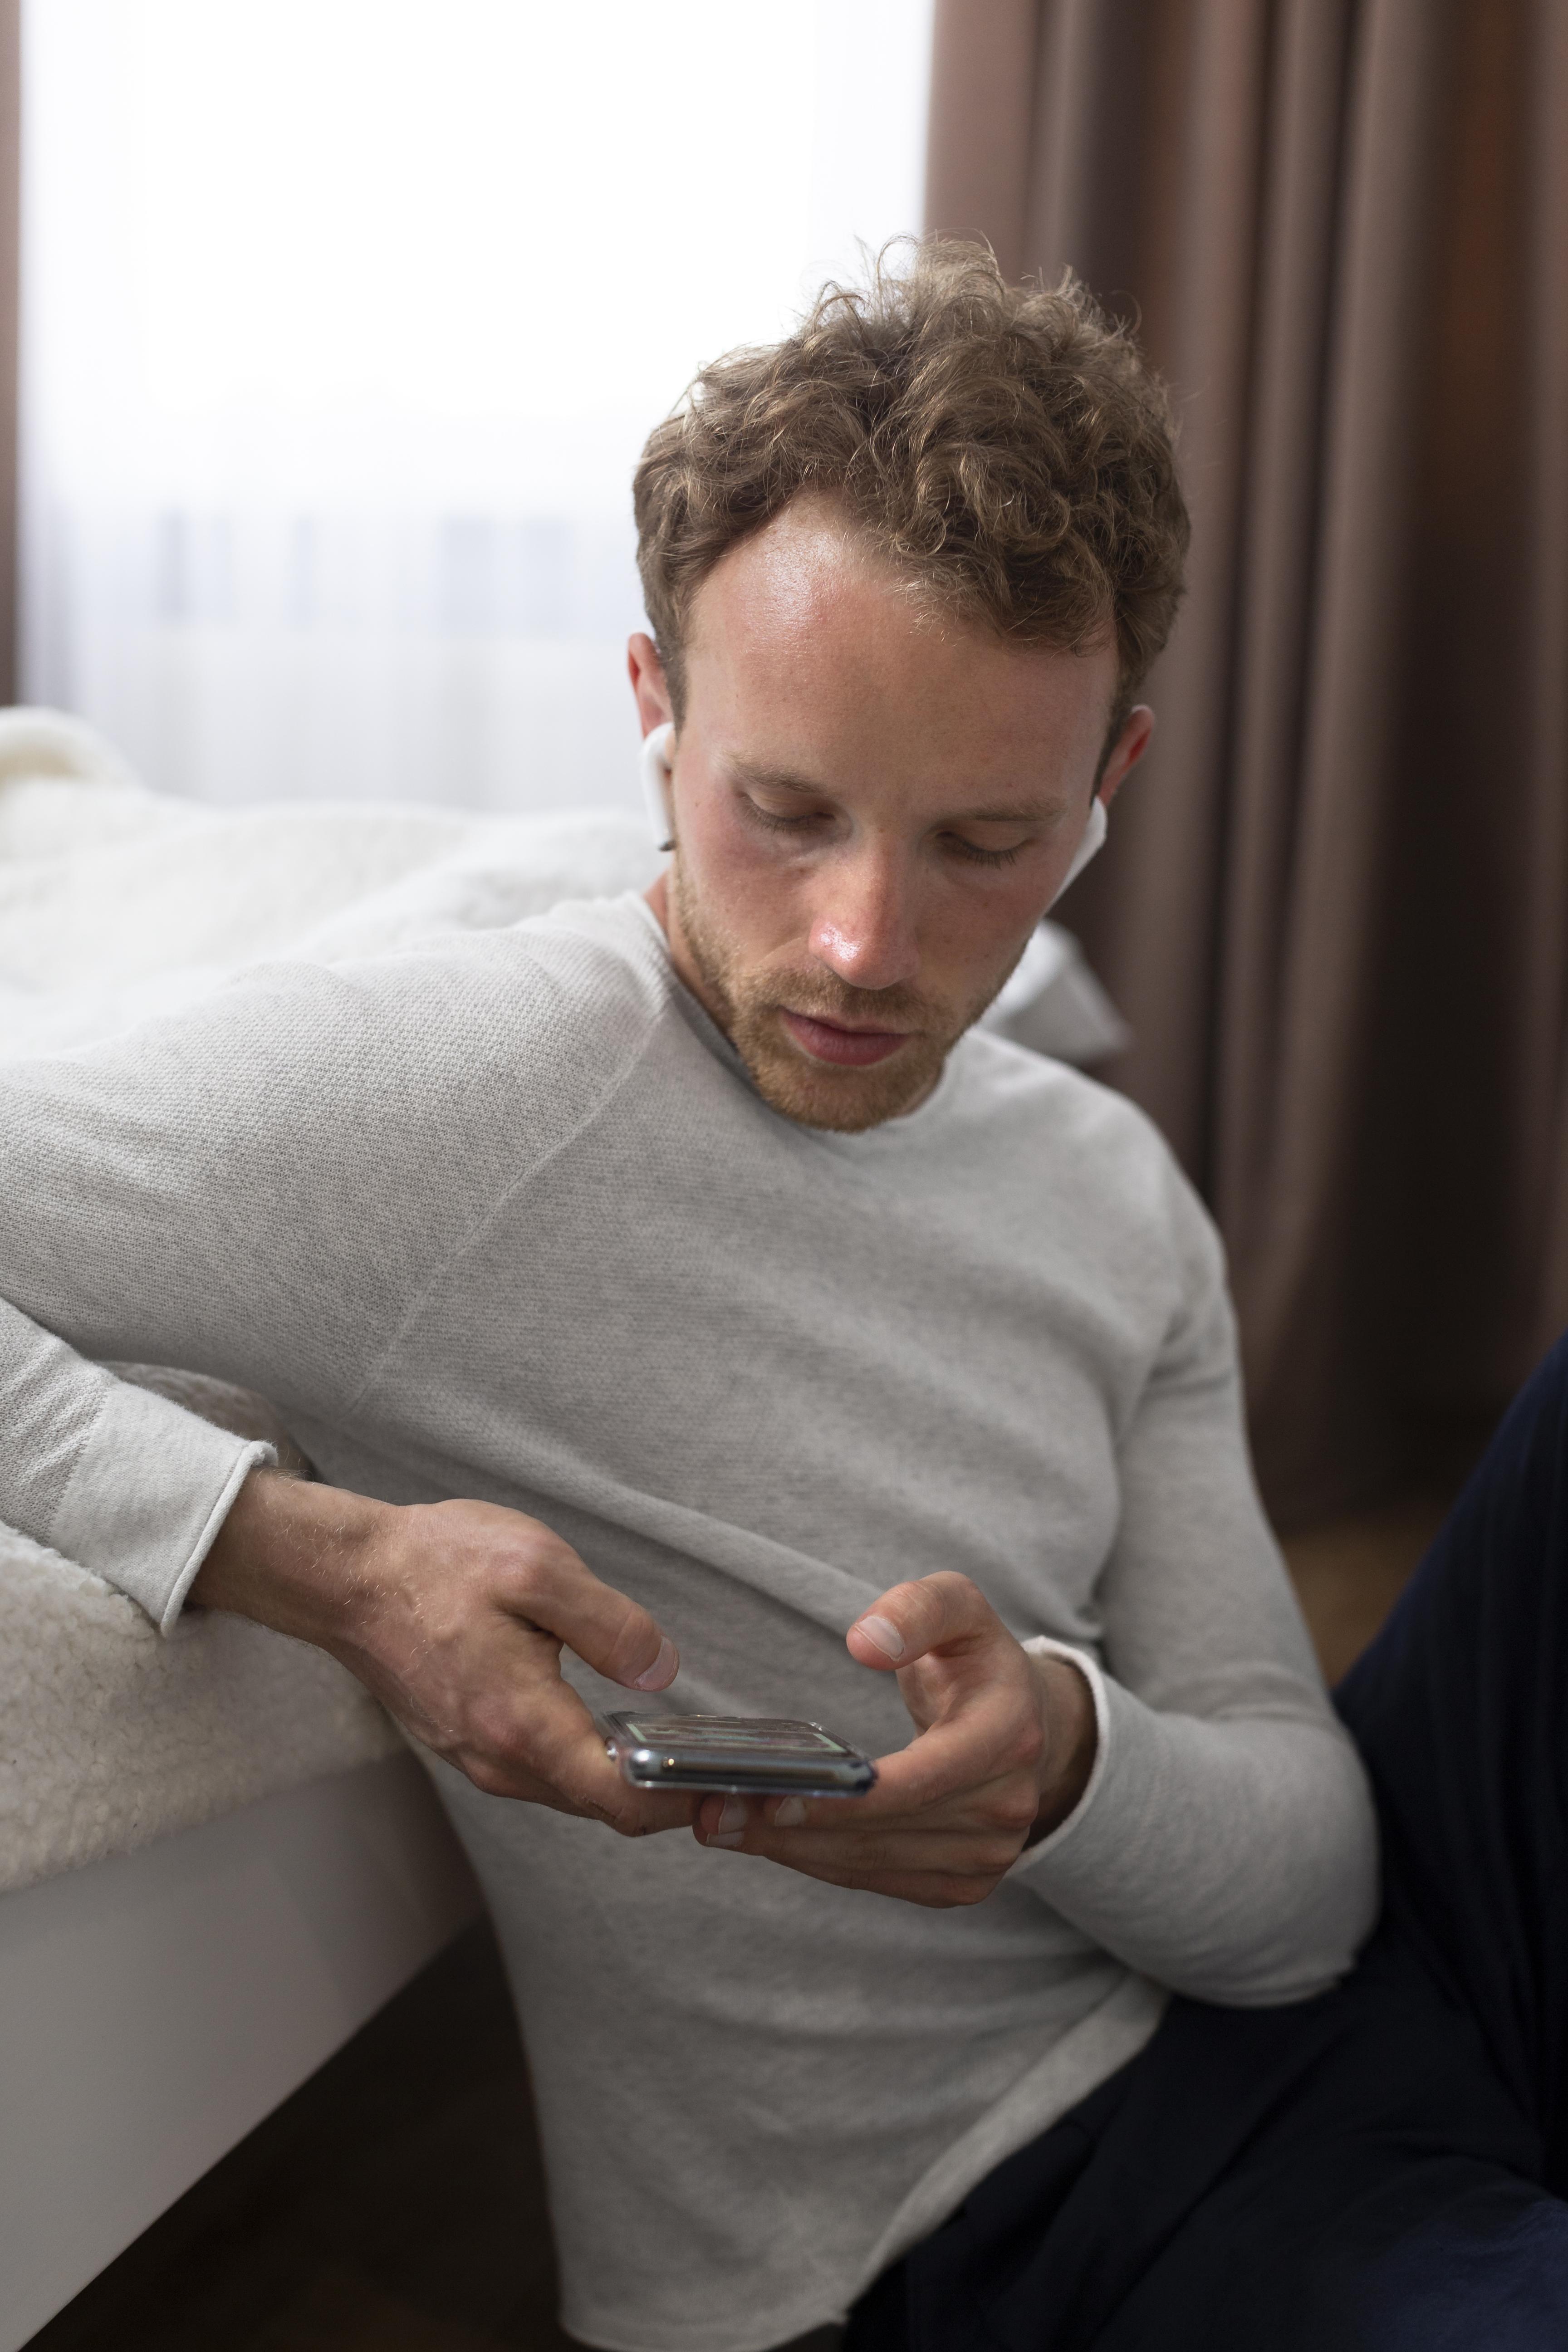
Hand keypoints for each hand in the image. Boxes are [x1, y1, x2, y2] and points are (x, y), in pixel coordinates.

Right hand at [192, 1468, 696, 1835]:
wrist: (347, 1576)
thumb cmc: (436, 1564)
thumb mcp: (536, 1568)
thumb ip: (609, 1625)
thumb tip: (663, 1670)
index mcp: (522, 1722)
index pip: (621, 1799)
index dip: (683, 1800)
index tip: (731, 1786)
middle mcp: (498, 1759)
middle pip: (601, 1807)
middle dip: (665, 1796)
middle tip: (724, 1769)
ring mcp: (477, 1758)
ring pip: (570, 1791)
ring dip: (624, 1781)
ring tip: (679, 1749)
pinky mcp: (466, 1744)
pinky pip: (540, 1771)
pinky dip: (584, 1764)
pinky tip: (611, 1730)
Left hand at [693, 1572, 1097, 1906]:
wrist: (1022, 1719)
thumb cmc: (975, 1657)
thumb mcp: (958, 1606)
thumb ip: (916, 1608)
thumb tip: (865, 1643)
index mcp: (1009, 1736)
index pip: (922, 1780)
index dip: (847, 1798)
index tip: (772, 1795)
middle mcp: (1006, 1807)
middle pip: (886, 1832)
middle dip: (796, 1827)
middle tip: (713, 1810)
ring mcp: (989, 1855)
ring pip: (874, 1864)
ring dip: (795, 1851)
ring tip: (723, 1824)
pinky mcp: (963, 1882)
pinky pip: (879, 1881)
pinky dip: (820, 1863)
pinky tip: (770, 1840)